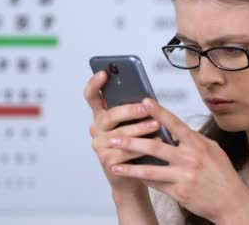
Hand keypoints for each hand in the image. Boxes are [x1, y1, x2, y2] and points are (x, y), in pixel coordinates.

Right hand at [84, 71, 162, 193]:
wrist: (134, 175)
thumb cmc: (137, 144)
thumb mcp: (134, 123)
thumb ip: (134, 110)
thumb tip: (147, 98)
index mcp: (101, 115)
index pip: (92, 96)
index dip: (95, 84)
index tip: (104, 73)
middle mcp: (96, 129)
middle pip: (109, 116)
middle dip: (129, 111)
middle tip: (145, 108)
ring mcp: (99, 145)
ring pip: (120, 135)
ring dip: (140, 129)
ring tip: (156, 125)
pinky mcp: (106, 161)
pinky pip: (125, 152)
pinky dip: (142, 148)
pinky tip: (155, 142)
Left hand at [108, 98, 248, 223]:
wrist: (232, 203)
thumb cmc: (222, 174)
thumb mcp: (212, 150)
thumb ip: (192, 140)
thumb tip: (174, 129)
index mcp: (198, 144)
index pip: (174, 123)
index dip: (158, 111)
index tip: (143, 101)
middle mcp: (190, 158)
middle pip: (155, 146)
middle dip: (131, 141)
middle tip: (114, 137)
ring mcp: (184, 176)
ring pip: (150, 169)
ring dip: (129, 166)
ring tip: (113, 162)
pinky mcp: (179, 193)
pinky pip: (155, 184)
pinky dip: (141, 179)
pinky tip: (129, 175)